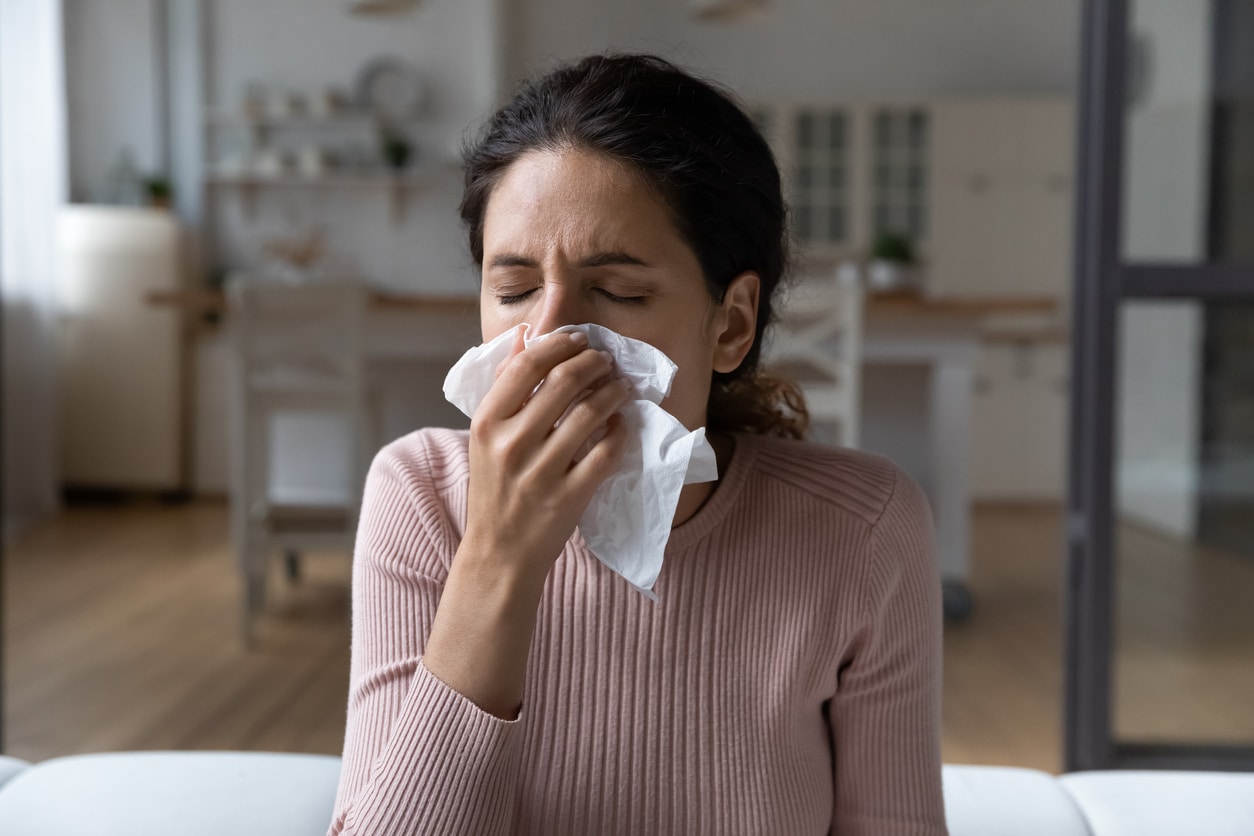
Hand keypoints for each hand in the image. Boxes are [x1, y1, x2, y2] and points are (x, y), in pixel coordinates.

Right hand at [461, 328, 631, 582]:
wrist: (499, 552)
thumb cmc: (495, 488)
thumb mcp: (486, 437)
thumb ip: (505, 387)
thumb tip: (525, 337)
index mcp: (486, 423)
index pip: (527, 365)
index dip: (558, 344)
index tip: (579, 339)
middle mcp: (511, 444)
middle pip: (564, 382)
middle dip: (595, 362)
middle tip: (607, 361)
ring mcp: (541, 472)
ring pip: (591, 413)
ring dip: (614, 392)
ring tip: (621, 386)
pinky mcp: (569, 496)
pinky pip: (606, 452)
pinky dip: (620, 431)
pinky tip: (621, 422)